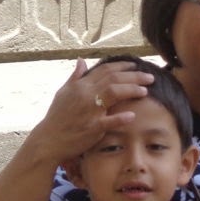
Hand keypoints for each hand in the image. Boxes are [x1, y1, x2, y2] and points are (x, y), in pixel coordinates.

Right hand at [34, 59, 153, 164]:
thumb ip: (75, 77)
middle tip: (150, 77)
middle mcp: (86, 95)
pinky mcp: (92, 128)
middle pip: (114, 79)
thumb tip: (81, 60)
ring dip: (131, 90)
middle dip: (134, 76)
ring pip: (113, 93)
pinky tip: (132, 116)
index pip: (105, 70)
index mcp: (81, 86)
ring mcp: (89, 111)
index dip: (122, 66)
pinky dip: (121, 118)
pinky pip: (109, 121)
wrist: (49, 139)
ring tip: (145, 91)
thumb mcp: (63, 93)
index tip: (136, 66)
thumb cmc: (58, 117)